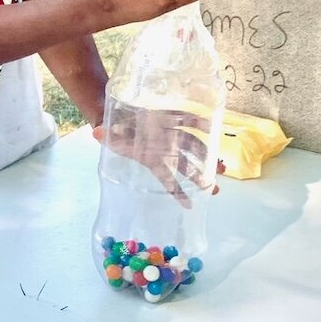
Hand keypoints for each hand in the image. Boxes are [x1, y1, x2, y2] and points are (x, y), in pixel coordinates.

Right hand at [93, 109, 219, 208]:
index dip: (176, 191)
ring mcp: (173, 134)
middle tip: (216, 190)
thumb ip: (106, 135)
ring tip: (224, 168)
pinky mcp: (175, 117)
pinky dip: (202, 124)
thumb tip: (96, 132)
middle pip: (187, 166)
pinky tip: (212, 127)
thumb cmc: (116, 132)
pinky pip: (191, 122)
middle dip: (201, 178)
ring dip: (209, 156)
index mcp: (152, 158)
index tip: (189, 206)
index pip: (166, 178)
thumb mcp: (110, 136)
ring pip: (195, 147)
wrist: (120, 115)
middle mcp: (166, 149)